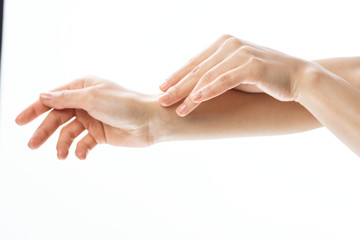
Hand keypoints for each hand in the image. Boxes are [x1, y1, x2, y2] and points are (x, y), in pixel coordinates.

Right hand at [15, 76, 155, 159]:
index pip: (52, 98)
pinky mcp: (100, 134)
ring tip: (61, 156)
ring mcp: (92, 119)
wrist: (150, 121)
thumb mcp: (92, 98)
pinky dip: (80, 150)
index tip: (18, 121)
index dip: (34, 109)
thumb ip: (66, 99)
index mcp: (82, 87)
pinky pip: (83, 143)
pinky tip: (81, 155)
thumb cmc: (124, 104)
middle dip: (44, 131)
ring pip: (68, 133)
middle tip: (31, 145)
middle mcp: (85, 102)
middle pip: (57, 117)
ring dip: (62, 145)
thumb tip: (42, 96)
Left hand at [158, 34, 307, 116]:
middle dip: (176, 86)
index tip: (162, 88)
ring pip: (207, 76)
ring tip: (174, 108)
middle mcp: (229, 44)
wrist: (298, 78)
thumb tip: (194, 87)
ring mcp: (240, 52)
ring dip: (188, 94)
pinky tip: (194, 101)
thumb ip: (217, 73)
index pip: (195, 62)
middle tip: (160, 100)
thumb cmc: (265, 77)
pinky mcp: (251, 65)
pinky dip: (208, 91)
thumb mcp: (236, 73)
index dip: (177, 76)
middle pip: (197, 69)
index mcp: (224, 42)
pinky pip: (224, 81)